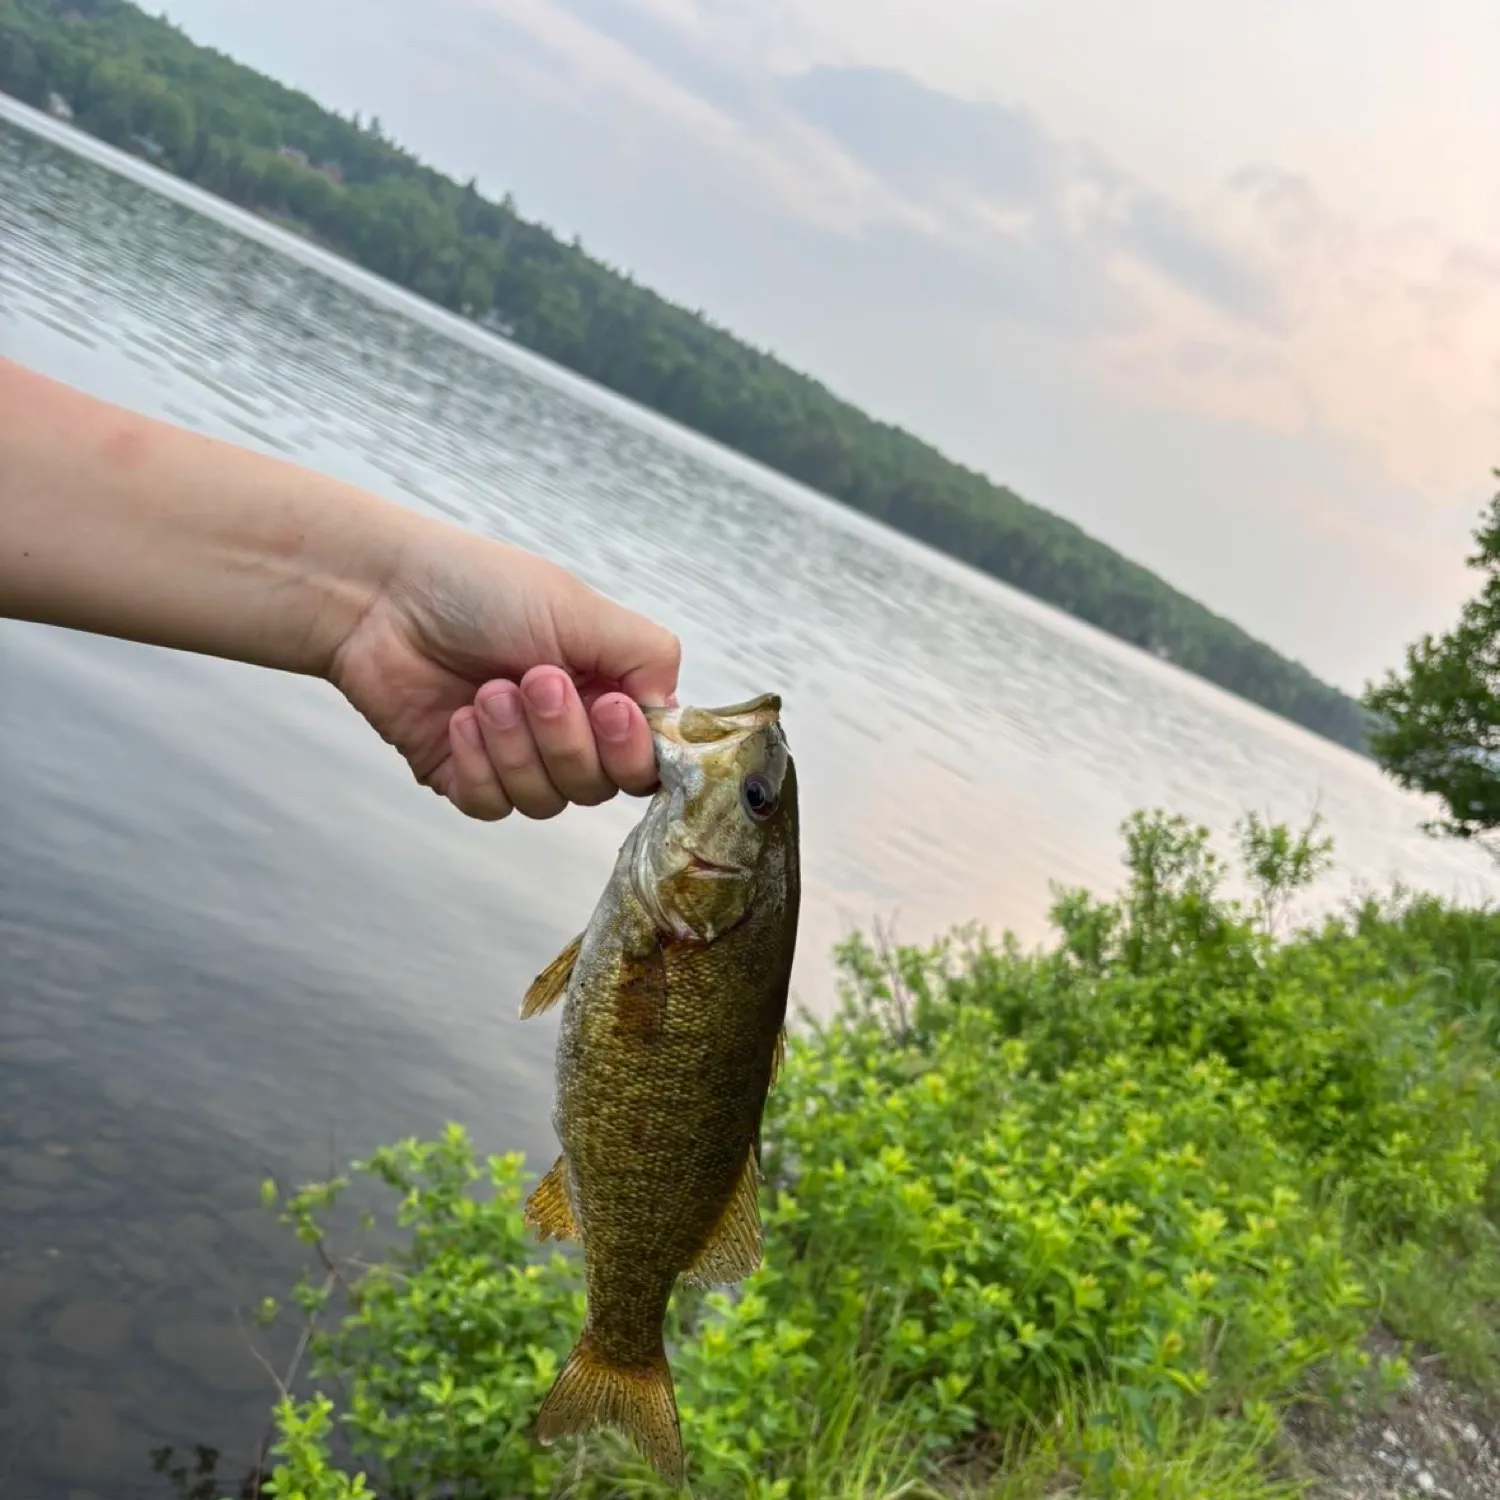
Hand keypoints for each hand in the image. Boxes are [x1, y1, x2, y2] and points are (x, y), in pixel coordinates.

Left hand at [329, 521, 680, 820]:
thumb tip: (672, 716)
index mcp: (605, 689)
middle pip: (598, 786)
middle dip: (565, 737)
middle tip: (533, 680)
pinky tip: (457, 719)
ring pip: (546, 802)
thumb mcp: (581, 609)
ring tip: (486, 692)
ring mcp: (516, 758)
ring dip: (516, 746)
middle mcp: (567, 730)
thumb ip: (648, 656)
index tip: (611, 709)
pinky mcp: (464, 777)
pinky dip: (478, 765)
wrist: (381, 597)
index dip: (632, 749)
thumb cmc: (479, 589)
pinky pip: (492, 806)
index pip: (646, 757)